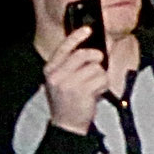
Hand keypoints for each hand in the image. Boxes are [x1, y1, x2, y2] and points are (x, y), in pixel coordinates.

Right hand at [42, 17, 110, 133]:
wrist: (67, 124)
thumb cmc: (69, 99)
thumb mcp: (63, 80)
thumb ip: (73, 64)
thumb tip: (93, 48)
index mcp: (50, 70)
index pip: (63, 48)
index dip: (76, 36)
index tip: (88, 29)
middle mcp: (56, 75)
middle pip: (83, 54)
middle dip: (96, 56)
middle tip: (99, 60)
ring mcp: (68, 83)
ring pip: (96, 67)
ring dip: (100, 76)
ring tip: (92, 86)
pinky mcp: (82, 91)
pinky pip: (102, 78)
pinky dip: (103, 85)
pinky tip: (95, 93)